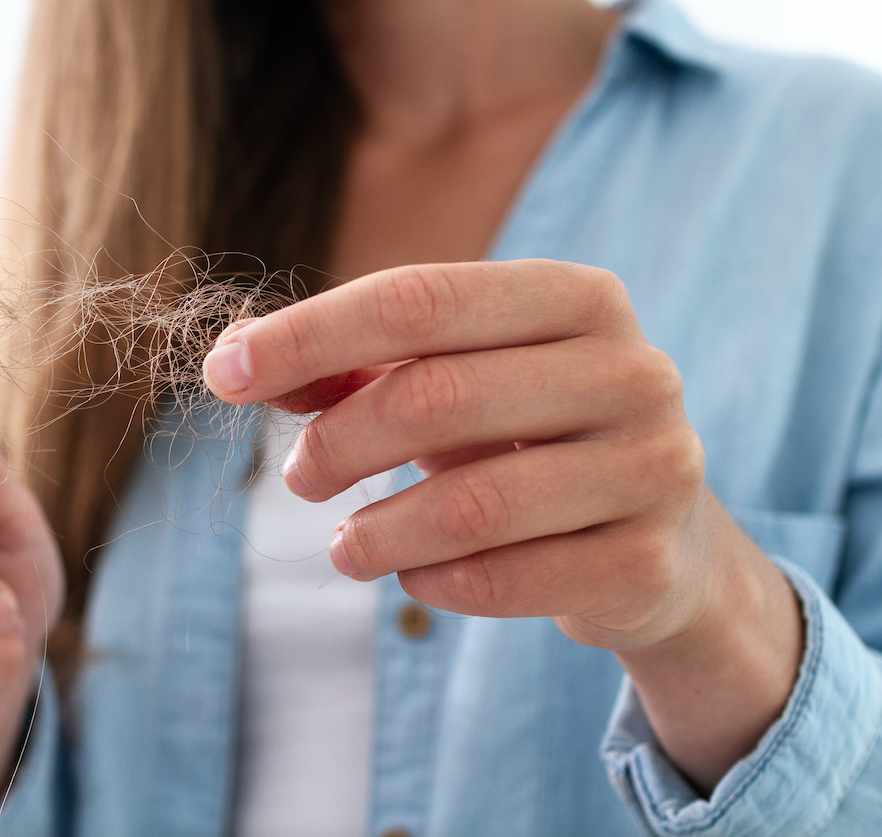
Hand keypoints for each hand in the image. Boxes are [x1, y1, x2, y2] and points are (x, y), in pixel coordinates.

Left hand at [203, 260, 802, 790]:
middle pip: (433, 396)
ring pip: (470, 504)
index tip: (222, 374)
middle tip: (299, 477)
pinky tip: (414, 577)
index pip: (415, 299)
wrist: (659, 542)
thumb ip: (350, 364)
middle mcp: (632, 371)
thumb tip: (234, 358)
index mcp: (576, 298)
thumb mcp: (452, 381)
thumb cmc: (528, 439)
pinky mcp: (648, 564)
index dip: (306, 336)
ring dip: (376, 533)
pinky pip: (504, 581)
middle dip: (337, 443)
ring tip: (345, 545)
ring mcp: (654, 468)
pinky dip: (432, 584)